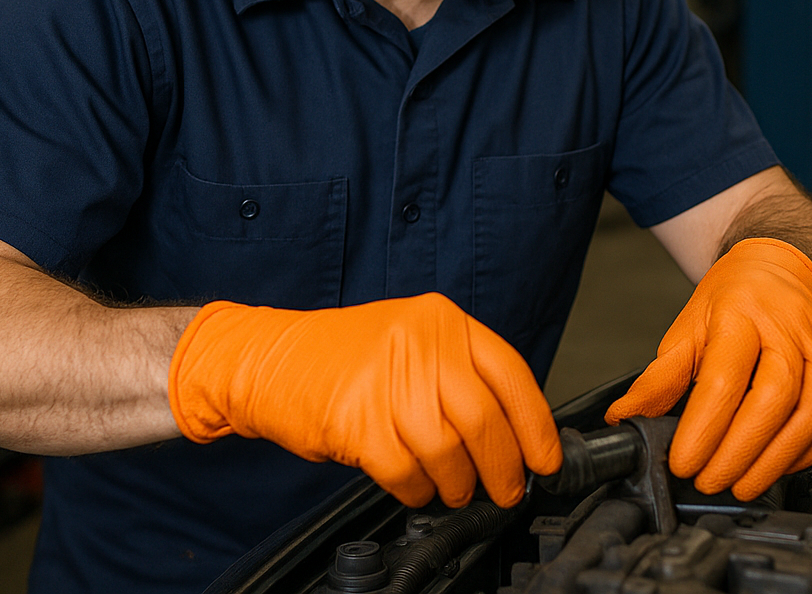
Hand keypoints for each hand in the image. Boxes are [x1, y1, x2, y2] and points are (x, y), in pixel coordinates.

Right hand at [168, 294, 561, 507]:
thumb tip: (512, 431)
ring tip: (452, 490)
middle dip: (503, 468)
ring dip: (457, 484)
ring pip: (449, 452)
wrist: (266, 359)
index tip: (545, 459)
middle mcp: (419, 344)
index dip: (536, 425)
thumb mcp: (408, 339)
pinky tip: (415, 487)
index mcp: (440, 320)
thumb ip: (458, 372)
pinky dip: (417, 491)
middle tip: (505, 490)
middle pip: (484, 420)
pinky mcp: (357, 422)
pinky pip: (407, 473)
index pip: (510, 374)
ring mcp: (386, 381)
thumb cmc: (339, 356)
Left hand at [604, 238, 811, 499]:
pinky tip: (779, 466)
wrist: (778, 272)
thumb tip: (624, 417)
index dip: (703, 428)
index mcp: (741, 314)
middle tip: (710, 480)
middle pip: (774, 398)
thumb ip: (658, 379)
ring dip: (774, 460)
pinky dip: (809, 452)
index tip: (683, 461)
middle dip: (739, 451)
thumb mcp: (686, 330)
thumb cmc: (731, 303)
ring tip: (741, 484)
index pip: (724, 379)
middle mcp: (789, 329)